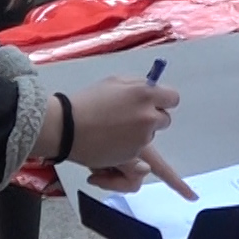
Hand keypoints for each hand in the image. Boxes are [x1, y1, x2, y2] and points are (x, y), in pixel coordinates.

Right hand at [53, 77, 194, 199]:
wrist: (66, 128)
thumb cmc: (87, 102)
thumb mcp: (114, 82)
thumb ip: (137, 86)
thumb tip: (152, 89)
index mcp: (145, 94)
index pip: (172, 98)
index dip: (163, 101)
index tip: (156, 103)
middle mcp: (148, 116)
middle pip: (164, 119)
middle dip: (151, 118)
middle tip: (131, 117)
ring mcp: (142, 138)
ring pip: (151, 136)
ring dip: (139, 134)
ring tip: (115, 129)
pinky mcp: (133, 155)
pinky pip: (139, 151)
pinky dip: (129, 148)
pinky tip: (111, 141)